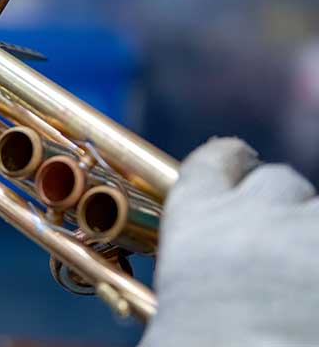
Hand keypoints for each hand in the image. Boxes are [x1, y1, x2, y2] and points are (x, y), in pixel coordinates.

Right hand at [141, 138, 317, 346]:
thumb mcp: (172, 314)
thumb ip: (191, 281)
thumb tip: (201, 292)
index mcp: (198, 220)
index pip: (214, 162)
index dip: (227, 161)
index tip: (236, 164)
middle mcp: (259, 214)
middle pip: (278, 180)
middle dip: (281, 204)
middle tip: (279, 241)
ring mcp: (315, 235)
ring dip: (313, 236)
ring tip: (306, 278)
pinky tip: (316, 300)